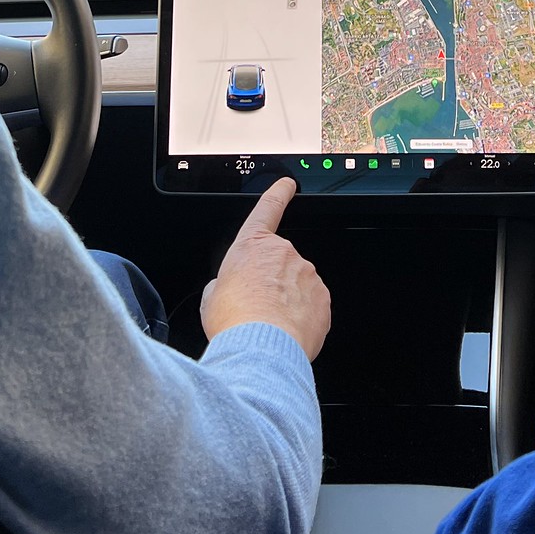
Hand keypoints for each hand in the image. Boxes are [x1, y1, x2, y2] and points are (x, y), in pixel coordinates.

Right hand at [199, 177, 331, 359]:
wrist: (260, 348)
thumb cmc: (234, 321)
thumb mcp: (211, 297)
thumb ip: (224, 284)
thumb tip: (229, 291)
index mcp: (253, 246)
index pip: (267, 209)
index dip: (278, 194)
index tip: (288, 185)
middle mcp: (284, 254)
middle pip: (279, 264)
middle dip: (271, 284)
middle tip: (256, 309)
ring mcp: (306, 276)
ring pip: (297, 287)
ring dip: (286, 303)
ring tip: (269, 326)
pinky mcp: (322, 300)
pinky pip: (311, 307)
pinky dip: (301, 319)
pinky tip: (285, 333)